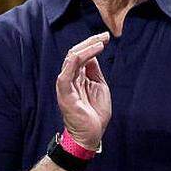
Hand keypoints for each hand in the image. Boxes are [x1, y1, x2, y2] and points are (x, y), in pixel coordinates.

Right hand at [56, 33, 111, 149]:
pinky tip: (92, 51)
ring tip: (101, 42)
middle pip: (75, 53)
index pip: (81, 55)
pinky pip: (68, 71)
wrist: (90, 135)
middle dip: (90, 41)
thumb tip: (93, 54)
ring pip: (72, 58)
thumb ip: (94, 71)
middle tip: (105, 35)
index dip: (92, 44)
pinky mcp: (64, 92)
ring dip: (87, 47)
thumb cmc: (94, 114)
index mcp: (77, 77)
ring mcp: (65, 85)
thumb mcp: (99, 87)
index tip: (106, 37)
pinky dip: (79, 58)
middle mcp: (69, 78)